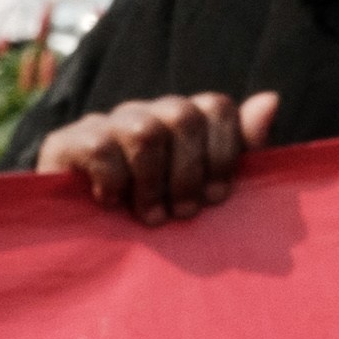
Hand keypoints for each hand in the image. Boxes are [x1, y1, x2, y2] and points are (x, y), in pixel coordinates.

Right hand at [37, 89, 276, 222]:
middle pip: (184, 117)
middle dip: (190, 173)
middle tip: (184, 214)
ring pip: (146, 131)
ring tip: (151, 217)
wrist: (78, 238)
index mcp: (182, 120)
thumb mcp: (201, 188)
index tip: (217, 196)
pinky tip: (110, 205)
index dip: (224, 151)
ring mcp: (107, 122)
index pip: (216, 106)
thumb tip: (272, 99)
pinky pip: (101, 147)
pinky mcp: (67, 141)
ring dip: (152, 183)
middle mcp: (147, 112)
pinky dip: (113, 182)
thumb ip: (238, 148)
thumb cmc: (152, 212)